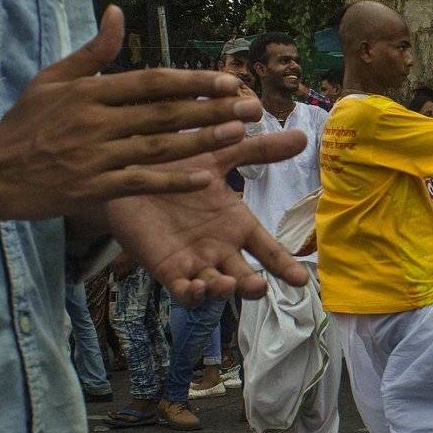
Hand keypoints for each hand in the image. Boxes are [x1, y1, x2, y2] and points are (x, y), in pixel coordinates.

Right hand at [0, 6, 264, 218]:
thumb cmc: (25, 123)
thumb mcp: (53, 79)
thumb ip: (94, 51)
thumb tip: (118, 12)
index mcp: (89, 91)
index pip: (152, 82)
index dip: (193, 80)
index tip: (227, 80)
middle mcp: (96, 122)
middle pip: (164, 113)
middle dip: (211, 108)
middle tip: (250, 105)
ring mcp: (96, 157)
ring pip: (159, 147)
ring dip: (201, 140)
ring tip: (238, 132)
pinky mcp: (94, 188)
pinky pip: (142, 183)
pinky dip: (173, 181)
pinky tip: (204, 178)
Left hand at [106, 129, 311, 304]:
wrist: (128, 172)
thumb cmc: (176, 167)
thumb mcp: (219, 155)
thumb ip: (258, 150)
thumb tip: (303, 137)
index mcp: (237, 225)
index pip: (267, 250)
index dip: (285, 265)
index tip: (302, 279)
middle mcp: (220, 248)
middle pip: (244, 276)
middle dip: (253, 286)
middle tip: (260, 286)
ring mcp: (194, 261)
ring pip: (216, 287)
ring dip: (223, 291)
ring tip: (226, 284)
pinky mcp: (167, 268)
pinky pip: (183, 291)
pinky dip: (192, 295)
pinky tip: (196, 286)